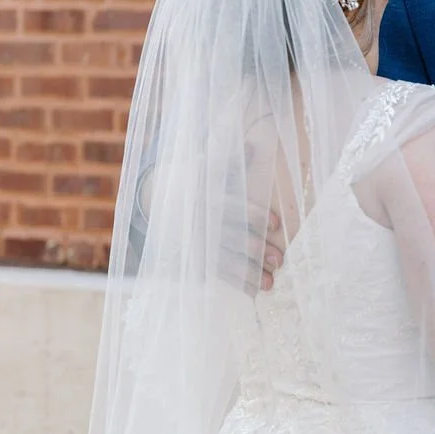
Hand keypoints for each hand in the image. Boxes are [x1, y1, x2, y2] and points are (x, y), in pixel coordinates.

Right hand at [134, 162, 284, 291]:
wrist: (154, 198)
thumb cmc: (194, 179)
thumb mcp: (207, 165)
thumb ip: (229, 158)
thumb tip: (249, 142)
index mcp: (201, 195)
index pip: (230, 204)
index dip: (254, 213)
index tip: (277, 223)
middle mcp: (194, 221)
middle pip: (228, 236)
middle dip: (255, 249)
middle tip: (280, 260)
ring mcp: (188, 242)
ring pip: (221, 260)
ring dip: (248, 273)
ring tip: (272, 283)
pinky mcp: (186, 258)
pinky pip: (212, 274)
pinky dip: (234, 283)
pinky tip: (254, 291)